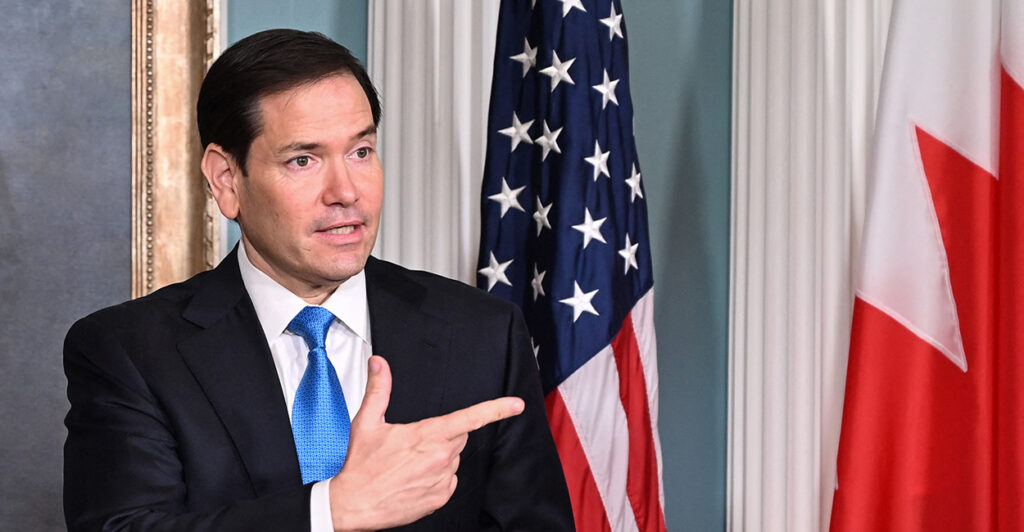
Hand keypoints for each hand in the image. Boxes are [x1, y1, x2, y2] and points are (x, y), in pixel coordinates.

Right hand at [329, 355, 524, 531]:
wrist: (352, 505)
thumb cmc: (360, 466)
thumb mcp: (367, 422)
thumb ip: (379, 389)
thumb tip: (380, 364)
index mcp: (428, 436)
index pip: (470, 418)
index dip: (496, 409)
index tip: (516, 405)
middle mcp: (440, 458)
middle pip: (459, 436)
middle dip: (443, 434)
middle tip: (414, 441)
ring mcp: (442, 480)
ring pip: (453, 458)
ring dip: (438, 456)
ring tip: (409, 463)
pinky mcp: (440, 498)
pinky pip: (449, 480)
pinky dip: (436, 477)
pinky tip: (413, 478)